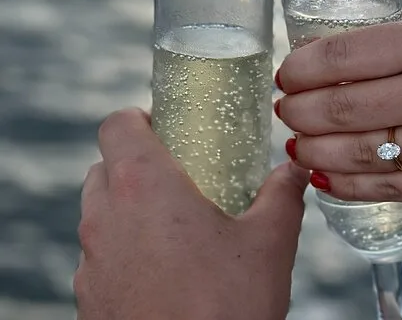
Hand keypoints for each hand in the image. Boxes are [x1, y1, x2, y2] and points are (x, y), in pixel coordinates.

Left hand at [75, 108, 308, 319]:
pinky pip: (100, 256)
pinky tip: (165, 271)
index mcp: (144, 187)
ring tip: (175, 227)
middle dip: (137, 163)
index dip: (138, 118)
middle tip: (179, 176)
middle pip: (105, 166)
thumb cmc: (225, 308)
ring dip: (128, 207)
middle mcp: (106, 217)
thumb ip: (282, 196)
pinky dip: (124, 249)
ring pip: (99, 211)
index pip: (117, 124)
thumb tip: (295, 171)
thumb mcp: (269, 244)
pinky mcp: (89, 298)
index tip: (165, 126)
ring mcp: (91, 260)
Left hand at [274, 20, 401, 203]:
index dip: (303, 66)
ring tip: (295, 145)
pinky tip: (322, 177)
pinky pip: (385, 188)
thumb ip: (395, 51)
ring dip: (313, 151)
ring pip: (358, 153)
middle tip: (286, 110)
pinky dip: (343, 184)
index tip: (286, 73)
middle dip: (299, 111)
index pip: (348, 53)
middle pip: (344, 106)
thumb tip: (322, 68)